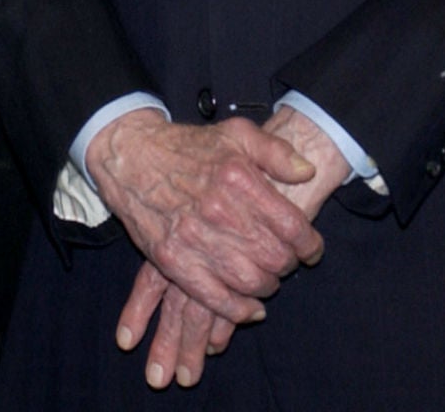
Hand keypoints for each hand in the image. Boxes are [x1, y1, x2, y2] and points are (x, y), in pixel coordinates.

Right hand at [117, 106, 352, 387]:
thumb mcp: (236, 134)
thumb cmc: (189, 147)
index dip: (309, 244)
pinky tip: (249, 307)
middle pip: (274, 257)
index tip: (311, 249)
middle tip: (287, 262)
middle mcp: (218, 209)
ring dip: (266, 286)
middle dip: (289, 265)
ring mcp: (193, 237)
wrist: (132, 157)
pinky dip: (238, 310)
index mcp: (238, 178)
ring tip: (267, 279)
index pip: (291, 225)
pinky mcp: (172, 259)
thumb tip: (308, 172)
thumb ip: (277, 151)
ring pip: (249, 281)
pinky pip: (214, 298)